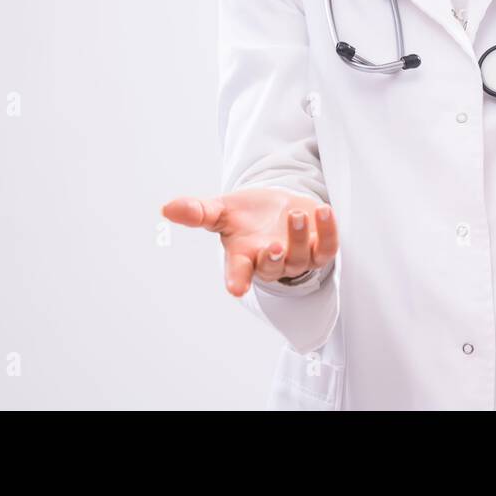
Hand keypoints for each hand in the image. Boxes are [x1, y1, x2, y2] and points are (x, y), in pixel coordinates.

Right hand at [161, 188, 338, 297]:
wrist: (277, 207)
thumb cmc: (247, 215)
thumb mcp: (221, 210)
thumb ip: (198, 212)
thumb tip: (167, 208)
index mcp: (244, 256)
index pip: (238, 273)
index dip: (237, 280)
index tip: (235, 288)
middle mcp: (270, 260)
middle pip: (272, 267)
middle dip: (273, 258)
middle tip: (273, 245)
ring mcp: (297, 256)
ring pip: (301, 258)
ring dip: (300, 237)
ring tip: (296, 214)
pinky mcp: (320, 248)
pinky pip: (328, 247)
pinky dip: (329, 231)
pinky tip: (324, 211)